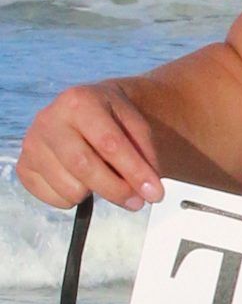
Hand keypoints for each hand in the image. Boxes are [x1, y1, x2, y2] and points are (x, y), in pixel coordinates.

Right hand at [17, 81, 163, 210]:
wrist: (87, 112)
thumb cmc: (114, 121)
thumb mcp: (137, 127)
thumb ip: (146, 156)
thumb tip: (148, 190)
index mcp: (79, 101)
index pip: (109, 143)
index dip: (134, 172)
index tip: (154, 194)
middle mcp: (49, 119)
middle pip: (84, 167)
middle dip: (116, 190)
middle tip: (137, 201)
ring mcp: (32, 143)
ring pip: (69, 187)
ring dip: (95, 194)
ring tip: (104, 180)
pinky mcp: (25, 167)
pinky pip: (52, 198)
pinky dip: (73, 199)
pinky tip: (81, 181)